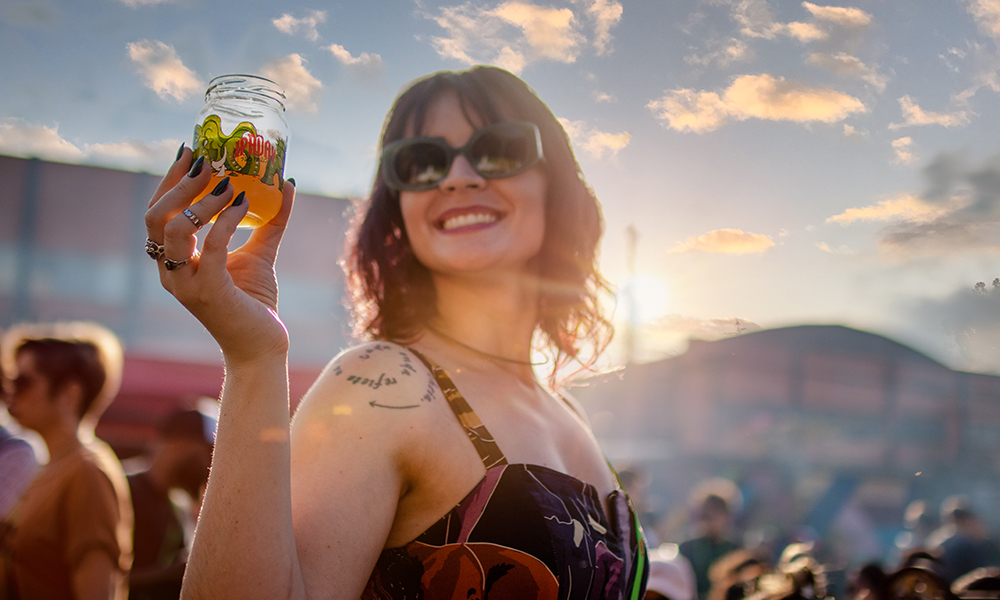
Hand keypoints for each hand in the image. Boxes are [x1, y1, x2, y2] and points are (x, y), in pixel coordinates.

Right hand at [145, 146, 295, 363]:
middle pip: (156, 215)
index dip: (170, 180)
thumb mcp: (260, 252)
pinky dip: (227, 221)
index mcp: (173, 260)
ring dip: (203, 201)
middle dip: (179, 182)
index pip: (157, 212)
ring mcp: (185, 283)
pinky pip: (212, 247)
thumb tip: (286, 182)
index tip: (191, 150)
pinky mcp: (209, 292)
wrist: (261, 346)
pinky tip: (244, 205)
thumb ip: (269, 220)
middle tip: (208, 160)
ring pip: (176, 228)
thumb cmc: (254, 301)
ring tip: (230, 183)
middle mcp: (170, 271)